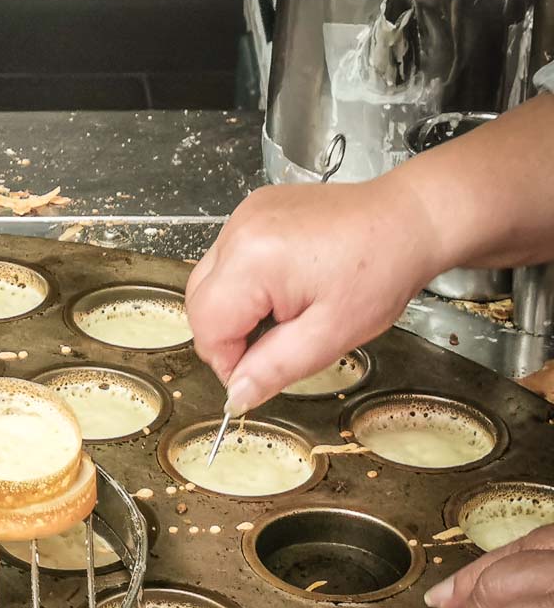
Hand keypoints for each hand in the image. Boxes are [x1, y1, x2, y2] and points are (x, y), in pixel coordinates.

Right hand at [186, 177, 441, 413]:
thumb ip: (275, 369)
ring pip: (210, 282)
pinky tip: (284, 286)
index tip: (258, 373)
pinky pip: (228, 259)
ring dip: (236, 308)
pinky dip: (245, 283)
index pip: (207, 327)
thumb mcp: (331, 335)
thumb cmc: (381, 269)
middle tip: (273, 346)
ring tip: (285, 311)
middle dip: (228, 335)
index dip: (228, 361)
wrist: (408, 220)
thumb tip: (236, 395)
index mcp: (253, 260)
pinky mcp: (253, 211)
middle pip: (199, 303)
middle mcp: (238, 231)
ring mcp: (243, 217)